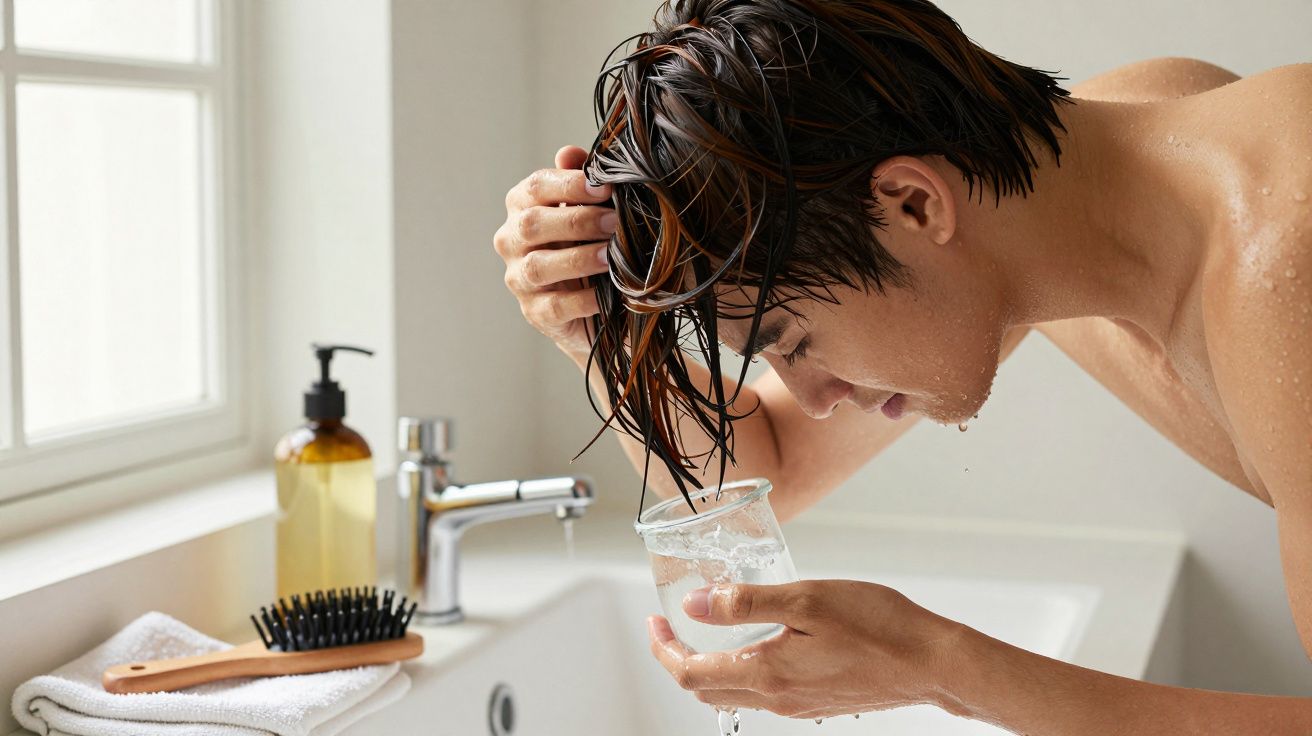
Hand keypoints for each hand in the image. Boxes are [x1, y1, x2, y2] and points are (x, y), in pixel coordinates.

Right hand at [495, 145, 615, 357]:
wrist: (593, 301)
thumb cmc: (590, 242)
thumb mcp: (590, 209)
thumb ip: (580, 180)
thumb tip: (570, 153)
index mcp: (523, 206)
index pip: (535, 187)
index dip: (568, 185)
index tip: (604, 187)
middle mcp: (511, 240)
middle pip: (532, 224)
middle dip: (576, 221)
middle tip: (614, 222)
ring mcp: (519, 279)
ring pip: (538, 266)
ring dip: (578, 259)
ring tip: (610, 256)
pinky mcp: (534, 312)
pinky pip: (554, 306)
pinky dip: (582, 300)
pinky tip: (606, 294)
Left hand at [647, 579, 965, 718]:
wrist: (931, 663)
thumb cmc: (878, 626)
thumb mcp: (805, 598)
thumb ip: (746, 602)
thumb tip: (695, 604)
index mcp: (766, 673)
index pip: (691, 673)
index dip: (663, 648)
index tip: (654, 621)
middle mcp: (777, 697)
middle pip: (706, 688)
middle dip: (679, 658)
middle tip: (670, 627)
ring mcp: (797, 704)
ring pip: (734, 692)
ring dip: (710, 665)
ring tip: (708, 629)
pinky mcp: (816, 701)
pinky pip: (764, 691)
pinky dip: (743, 669)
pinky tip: (758, 641)